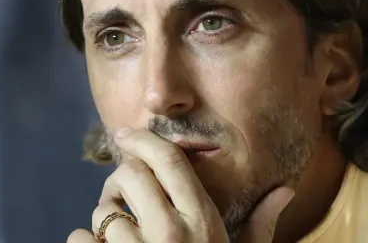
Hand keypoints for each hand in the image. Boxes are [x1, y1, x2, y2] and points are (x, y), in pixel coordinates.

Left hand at [67, 128, 294, 242]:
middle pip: (130, 175)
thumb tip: (287, 189)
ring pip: (103, 211)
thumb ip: (262, 225)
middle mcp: (170, 232)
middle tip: (123, 191)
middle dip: (121, 178)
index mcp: (203, 222)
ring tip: (121, 233)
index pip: (169, 161)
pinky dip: (83, 241)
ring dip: (105, 216)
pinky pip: (79, 239)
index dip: (144, 140)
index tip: (127, 135)